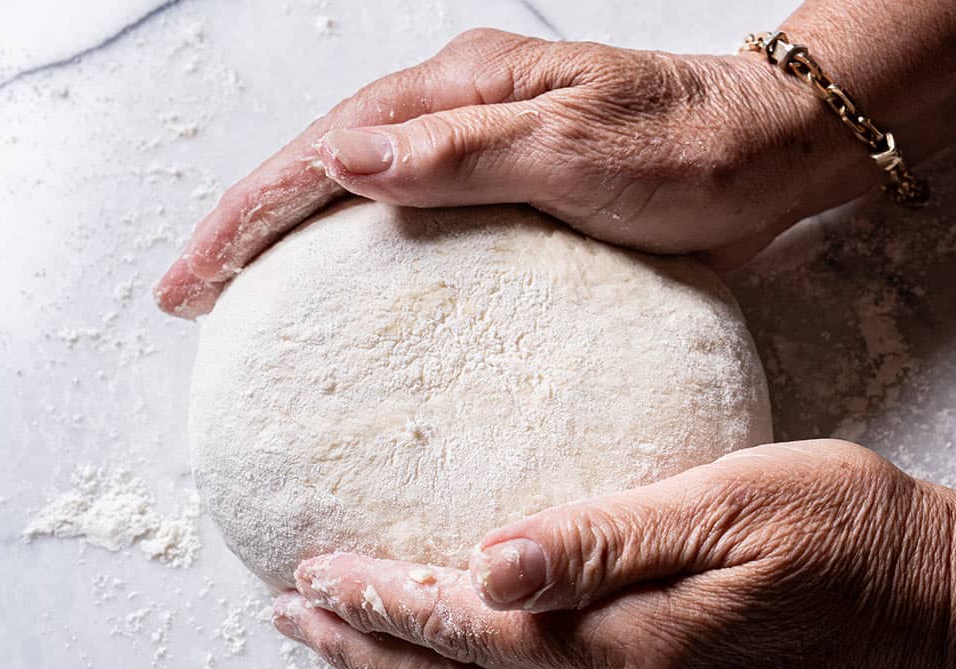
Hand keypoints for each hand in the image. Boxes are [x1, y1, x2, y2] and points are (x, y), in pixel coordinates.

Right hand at [154, 28, 865, 317]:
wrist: (769, 150)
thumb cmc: (691, 150)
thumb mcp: (578, 147)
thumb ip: (463, 153)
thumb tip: (345, 162)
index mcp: (460, 89)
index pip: (325, 152)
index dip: (248, 214)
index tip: (190, 278)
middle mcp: (458, 109)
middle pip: (323, 163)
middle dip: (248, 225)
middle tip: (186, 293)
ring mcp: (481, 145)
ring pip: (360, 187)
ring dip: (292, 236)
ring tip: (239, 291)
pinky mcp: (510, 185)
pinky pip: (413, 215)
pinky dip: (359, 248)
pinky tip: (345, 287)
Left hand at [271, 440, 955, 668]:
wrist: (922, 598)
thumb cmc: (834, 526)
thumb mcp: (726, 505)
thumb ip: (604, 539)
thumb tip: (488, 562)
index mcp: (634, 645)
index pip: (474, 629)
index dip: (388, 600)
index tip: (316, 569)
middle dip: (370, 652)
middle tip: (295, 615)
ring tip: (343, 644)